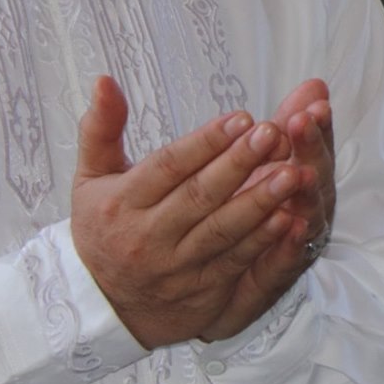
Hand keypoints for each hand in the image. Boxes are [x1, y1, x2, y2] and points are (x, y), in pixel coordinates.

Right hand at [70, 76, 317, 348]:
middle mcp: (147, 237)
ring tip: (293, 173)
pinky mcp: (200, 292)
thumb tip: (105, 79)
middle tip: (275, 134)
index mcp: (121, 203)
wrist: (100, 304)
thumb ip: (101, 127)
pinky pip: (235, 263)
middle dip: (240, 164)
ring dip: (260, 202)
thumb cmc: (101, 226)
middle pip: (199, 196)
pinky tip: (289, 218)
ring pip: (222, 231)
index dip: (206, 142)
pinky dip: (263, 242)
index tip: (241, 118)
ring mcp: (175, 267)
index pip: (168, 167)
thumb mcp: (90, 176)